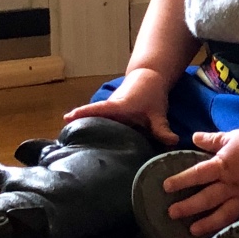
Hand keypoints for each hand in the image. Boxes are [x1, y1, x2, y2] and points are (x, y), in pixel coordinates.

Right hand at [63, 67, 178, 145]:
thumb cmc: (150, 92)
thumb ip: (162, 128)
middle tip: (69, 155)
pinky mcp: (110, 118)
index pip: (97, 110)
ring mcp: (108, 115)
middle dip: (80, 135)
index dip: (83, 113)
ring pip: (96, 125)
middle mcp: (108, 111)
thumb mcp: (158, 112)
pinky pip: (102, 127)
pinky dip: (97, 136)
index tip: (66, 119)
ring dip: (88, 137)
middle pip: (90, 122)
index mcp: (117, 107)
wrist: (149, 78)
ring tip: (77, 159)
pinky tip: (94, 155)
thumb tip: (172, 142)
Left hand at [163, 127, 238, 236]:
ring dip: (207, 223)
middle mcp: (231, 184)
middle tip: (172, 213)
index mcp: (222, 166)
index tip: (166, 187)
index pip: (197, 175)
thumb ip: (212, 140)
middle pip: (206, 198)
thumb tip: (194, 137)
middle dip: (188, 207)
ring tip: (192, 231)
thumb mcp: (231, 136)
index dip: (180, 181)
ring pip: (223, 214)